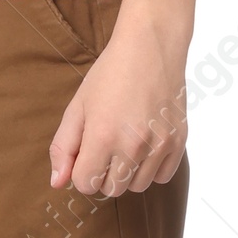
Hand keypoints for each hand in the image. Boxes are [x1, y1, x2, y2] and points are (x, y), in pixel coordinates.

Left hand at [49, 15, 187, 197]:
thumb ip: (63, 148)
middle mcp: (134, 145)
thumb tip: (58, 183)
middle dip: (102, 174)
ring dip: (127, 173)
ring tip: (125, 143)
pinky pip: (163, 177)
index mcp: (103, 136)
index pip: (85, 184)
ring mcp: (160, 145)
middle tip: (104, 146)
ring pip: (138, 186)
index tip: (85, 153)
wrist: (151, 48)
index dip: (80, 171)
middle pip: (112, 190)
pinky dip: (152, 168)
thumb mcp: (77, 107)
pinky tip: (145, 144)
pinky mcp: (179, 141)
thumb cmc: (109, 75)